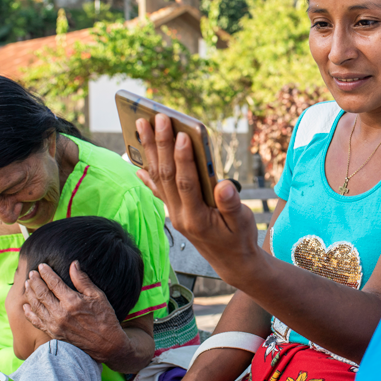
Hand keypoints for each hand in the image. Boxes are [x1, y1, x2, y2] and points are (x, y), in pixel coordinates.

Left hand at [23, 261, 125, 362]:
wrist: (106, 344)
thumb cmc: (105, 318)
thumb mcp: (98, 296)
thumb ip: (83, 280)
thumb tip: (74, 264)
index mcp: (72, 302)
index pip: (53, 283)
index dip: (46, 273)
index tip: (41, 266)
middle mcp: (60, 313)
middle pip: (41, 293)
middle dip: (35, 281)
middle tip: (31, 273)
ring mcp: (55, 324)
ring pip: (36, 306)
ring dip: (30, 294)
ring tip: (27, 285)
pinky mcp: (53, 333)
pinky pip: (36, 322)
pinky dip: (29, 313)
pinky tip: (26, 306)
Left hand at [135, 115, 262, 286]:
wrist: (231, 263)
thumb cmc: (240, 239)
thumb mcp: (242, 223)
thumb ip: (231, 205)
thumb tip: (223, 185)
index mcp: (197, 217)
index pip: (186, 183)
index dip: (183, 159)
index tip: (182, 135)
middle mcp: (180, 215)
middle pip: (166, 175)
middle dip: (161, 144)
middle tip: (157, 118)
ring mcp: (174, 213)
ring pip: (158, 178)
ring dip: (150, 150)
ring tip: (142, 126)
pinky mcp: (175, 212)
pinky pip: (157, 190)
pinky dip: (147, 175)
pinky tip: (137, 163)